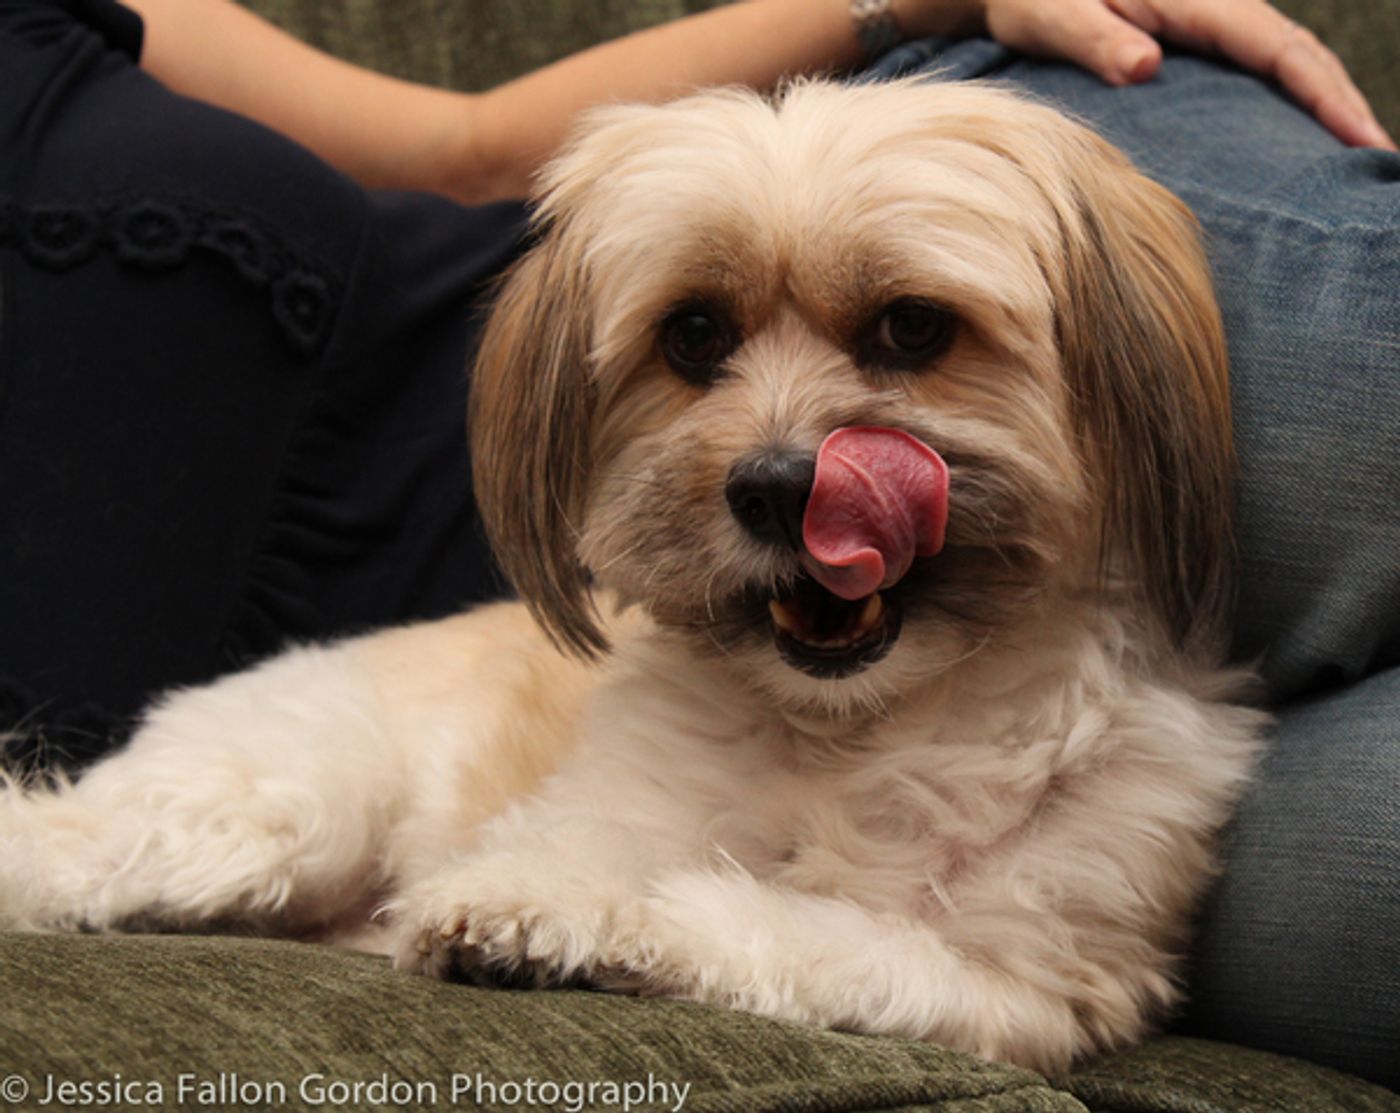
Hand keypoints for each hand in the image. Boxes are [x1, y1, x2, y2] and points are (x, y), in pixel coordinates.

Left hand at [897, 0, 1395, 150]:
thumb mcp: (1053, 15)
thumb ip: (1095, 40)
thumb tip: (1144, 65)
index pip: (1278, 47)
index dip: (1325, 94)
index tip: (1361, 137)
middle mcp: (1211, 8)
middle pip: (1298, 57)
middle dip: (1343, 107)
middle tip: (1380, 163)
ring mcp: (1206, 26)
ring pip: (1283, 65)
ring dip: (1323, 107)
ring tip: (1354, 162)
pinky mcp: (1192, 45)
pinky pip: (1256, 73)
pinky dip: (1287, 103)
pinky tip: (1298, 144)